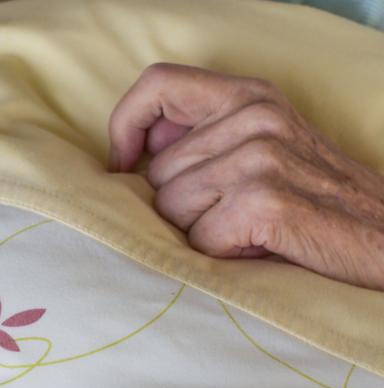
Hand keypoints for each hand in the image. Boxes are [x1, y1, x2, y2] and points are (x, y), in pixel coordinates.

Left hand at [108, 63, 383, 289]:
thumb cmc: (315, 201)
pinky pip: (197, 239)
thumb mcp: (265, 149)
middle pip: (158, 170)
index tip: (123, 164)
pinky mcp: (262, 200)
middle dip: (181, 204)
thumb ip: (206, 137)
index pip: (158, 83)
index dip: (126, 124)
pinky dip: (220, 254)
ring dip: (201, 231)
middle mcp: (256, 117)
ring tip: (248, 228)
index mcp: (252, 95)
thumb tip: (136, 150)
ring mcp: (260, 157)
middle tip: (232, 213)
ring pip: (170, 206)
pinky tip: (258, 245)